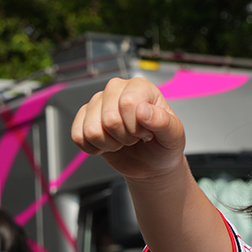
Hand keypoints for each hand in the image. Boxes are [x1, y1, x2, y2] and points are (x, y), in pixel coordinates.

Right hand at [71, 77, 186, 181]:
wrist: (151, 164)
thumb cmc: (163, 146)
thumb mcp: (173, 136)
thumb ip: (163, 122)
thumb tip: (142, 110)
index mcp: (140, 87)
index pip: (128, 104)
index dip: (137, 127)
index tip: (147, 132)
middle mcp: (116, 89)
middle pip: (109, 119)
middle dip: (124, 137)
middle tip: (135, 138)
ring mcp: (98, 102)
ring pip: (92, 130)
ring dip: (110, 144)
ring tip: (123, 141)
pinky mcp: (83, 118)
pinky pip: (78, 136)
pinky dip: (94, 148)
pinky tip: (108, 144)